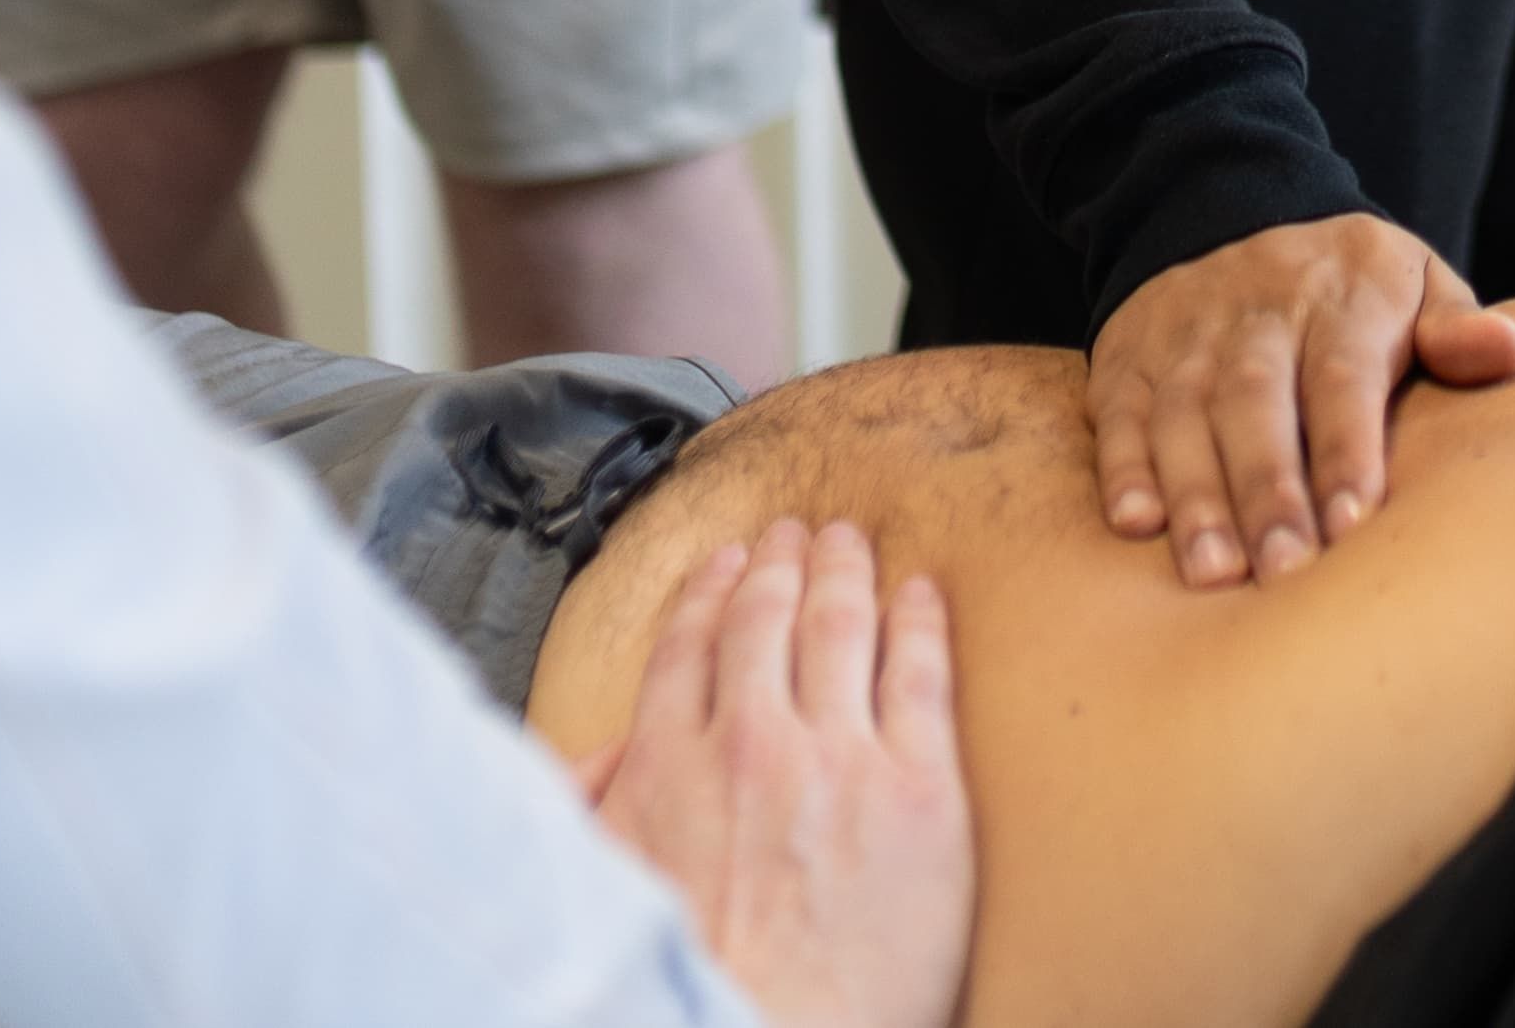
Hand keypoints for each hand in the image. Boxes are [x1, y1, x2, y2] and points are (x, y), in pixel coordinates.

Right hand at [590, 519, 973, 1027]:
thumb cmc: (687, 990)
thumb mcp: (599, 895)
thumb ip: (592, 812)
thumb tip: (600, 758)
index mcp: (668, 768)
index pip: (689, 649)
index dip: (711, 594)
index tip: (727, 563)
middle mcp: (751, 744)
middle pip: (767, 621)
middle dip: (780, 564)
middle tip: (796, 533)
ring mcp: (839, 761)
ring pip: (842, 628)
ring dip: (845, 572)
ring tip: (853, 545)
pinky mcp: (918, 793)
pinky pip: (921, 676)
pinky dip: (919, 621)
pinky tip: (922, 595)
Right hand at [1088, 212, 1514, 590]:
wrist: (1228, 204)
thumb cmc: (1349, 283)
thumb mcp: (1415, 278)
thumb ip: (1456, 325)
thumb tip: (1508, 349)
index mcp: (1340, 295)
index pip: (1342, 375)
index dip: (1345, 450)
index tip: (1353, 525)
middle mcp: (1256, 311)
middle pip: (1256, 399)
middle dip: (1267, 490)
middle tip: (1282, 574)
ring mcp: (1187, 333)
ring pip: (1185, 411)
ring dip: (1196, 492)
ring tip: (1213, 572)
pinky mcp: (1132, 355)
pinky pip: (1120, 408)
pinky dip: (1121, 464)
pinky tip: (1134, 522)